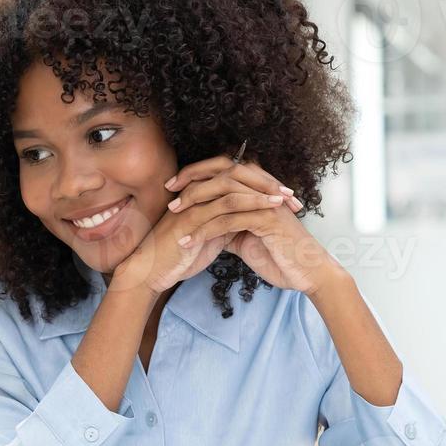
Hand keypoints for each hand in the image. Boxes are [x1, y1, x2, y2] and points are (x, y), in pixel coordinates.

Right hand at [112, 177, 288, 297]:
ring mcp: (194, 201)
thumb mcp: (208, 236)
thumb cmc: (178, 256)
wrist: (153, 271)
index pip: (235, 179)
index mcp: (201, 195)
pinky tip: (269, 209)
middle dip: (267, 182)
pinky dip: (251, 204)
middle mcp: (198, 192)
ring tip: (285, 198)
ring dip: (262, 190)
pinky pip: (226, 204)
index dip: (261, 184)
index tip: (285, 195)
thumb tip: (246, 221)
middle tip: (291, 193)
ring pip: (233, 185)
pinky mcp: (193, 216)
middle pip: (237, 174)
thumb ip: (224, 224)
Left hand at [165, 153, 342, 295]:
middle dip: (192, 180)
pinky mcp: (267, 221)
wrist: (307, 274)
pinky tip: (187, 241)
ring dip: (195, 204)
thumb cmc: (279, 257)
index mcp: (258, 191)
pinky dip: (205, 231)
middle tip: (169, 194)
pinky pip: (229, 221)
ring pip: (224, 195)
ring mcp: (267, 203)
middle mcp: (263, 191)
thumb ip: (229, 228)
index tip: (173, 186)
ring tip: (173, 215)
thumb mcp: (246, 239)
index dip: (197, 174)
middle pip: (223, 172)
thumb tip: (208, 226)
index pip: (224, 170)